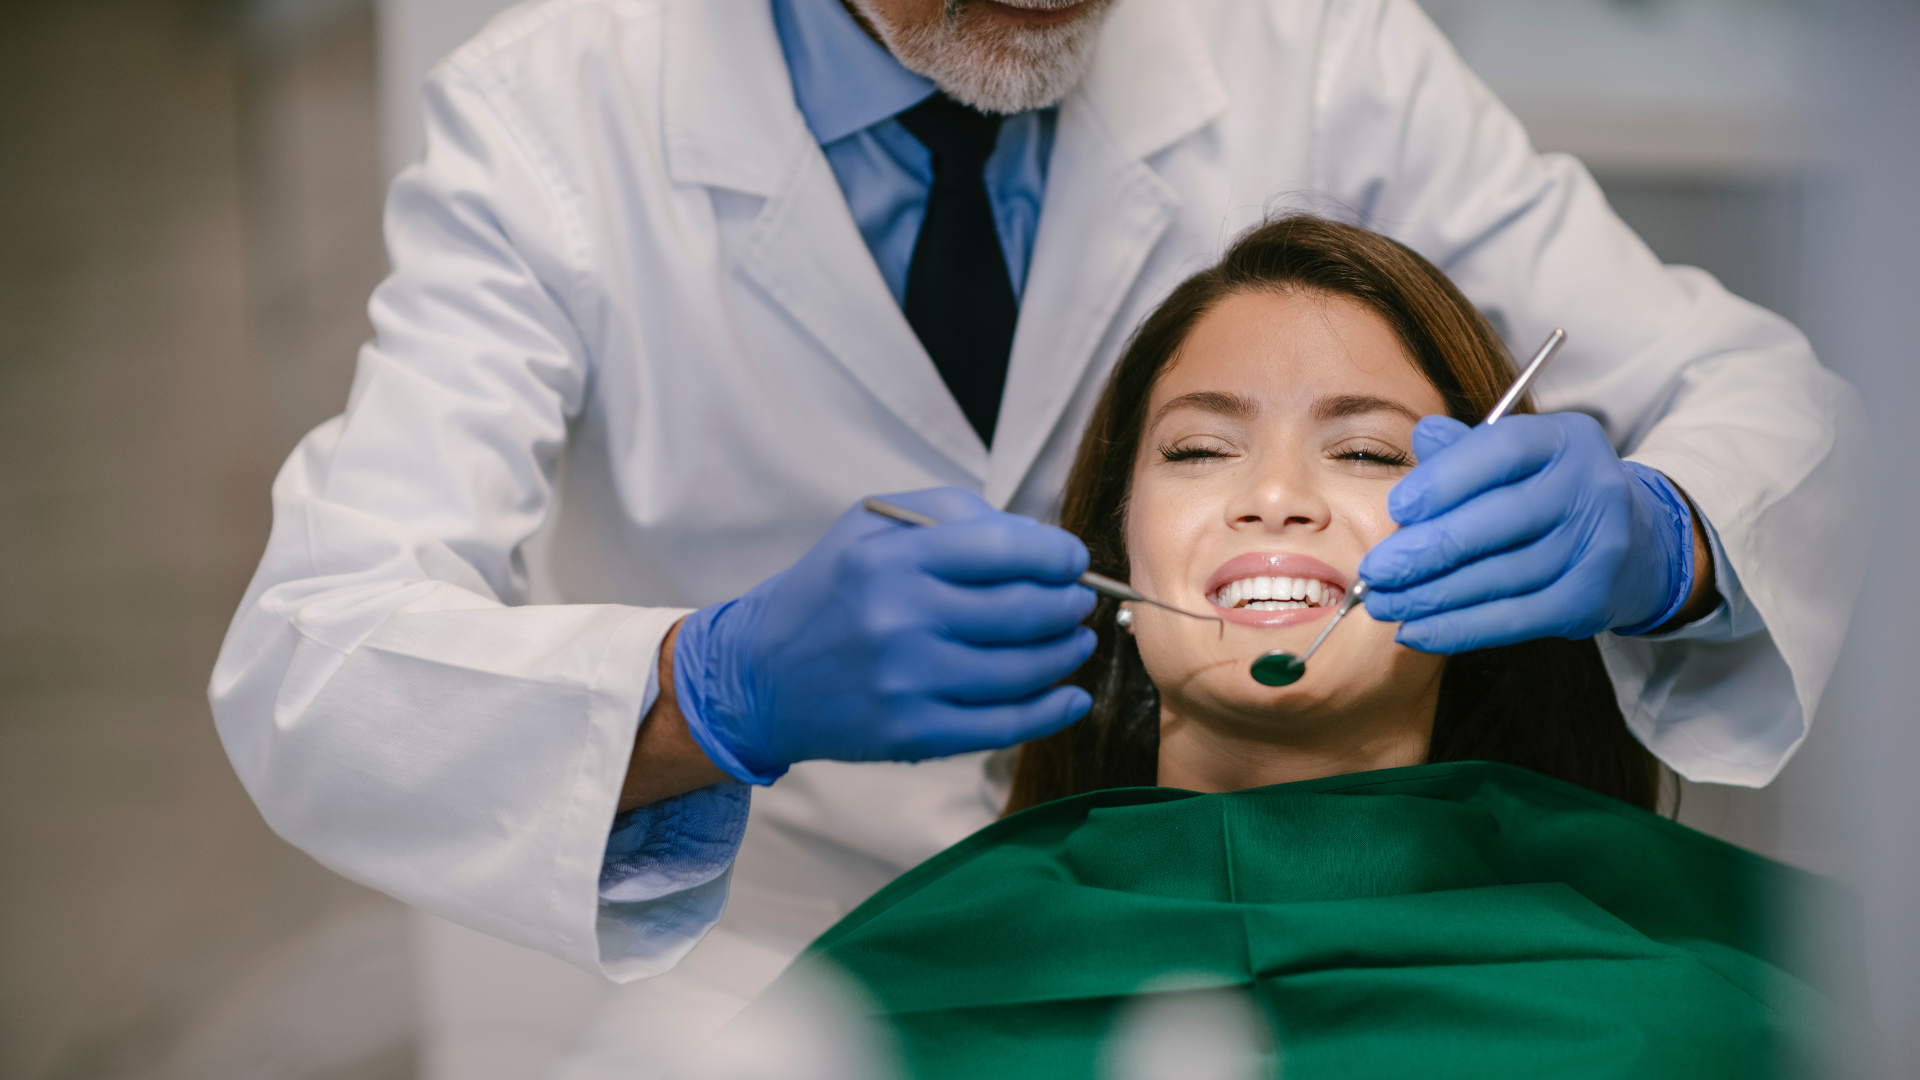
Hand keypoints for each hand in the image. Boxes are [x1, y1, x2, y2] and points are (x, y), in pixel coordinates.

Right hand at [672, 488, 1097, 783]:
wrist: (759, 676)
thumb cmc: (828, 592)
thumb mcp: (870, 528)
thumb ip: (953, 516)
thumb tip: (1038, 541)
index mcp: (893, 559)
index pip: (1004, 549)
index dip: (1056, 555)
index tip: (1072, 560)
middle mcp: (901, 619)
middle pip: (1025, 611)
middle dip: (1068, 605)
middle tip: (1078, 603)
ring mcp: (908, 682)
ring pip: (1023, 669)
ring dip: (1066, 654)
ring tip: (1074, 642)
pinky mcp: (912, 735)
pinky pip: (1004, 725)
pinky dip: (1051, 711)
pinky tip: (1070, 697)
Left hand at [1358, 413, 1695, 652]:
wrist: (1636, 541)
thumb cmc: (1549, 492)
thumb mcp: (1516, 457)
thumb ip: (1466, 449)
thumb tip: (1421, 437)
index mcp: (1563, 439)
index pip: (1501, 451)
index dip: (1445, 480)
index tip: (1397, 507)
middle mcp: (1588, 487)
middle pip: (1499, 520)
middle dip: (1427, 549)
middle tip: (1374, 571)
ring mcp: (1596, 546)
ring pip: (1501, 576)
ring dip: (1432, 596)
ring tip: (1383, 603)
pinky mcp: (1590, 598)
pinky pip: (1515, 618)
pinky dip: (1459, 628)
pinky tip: (1415, 631)